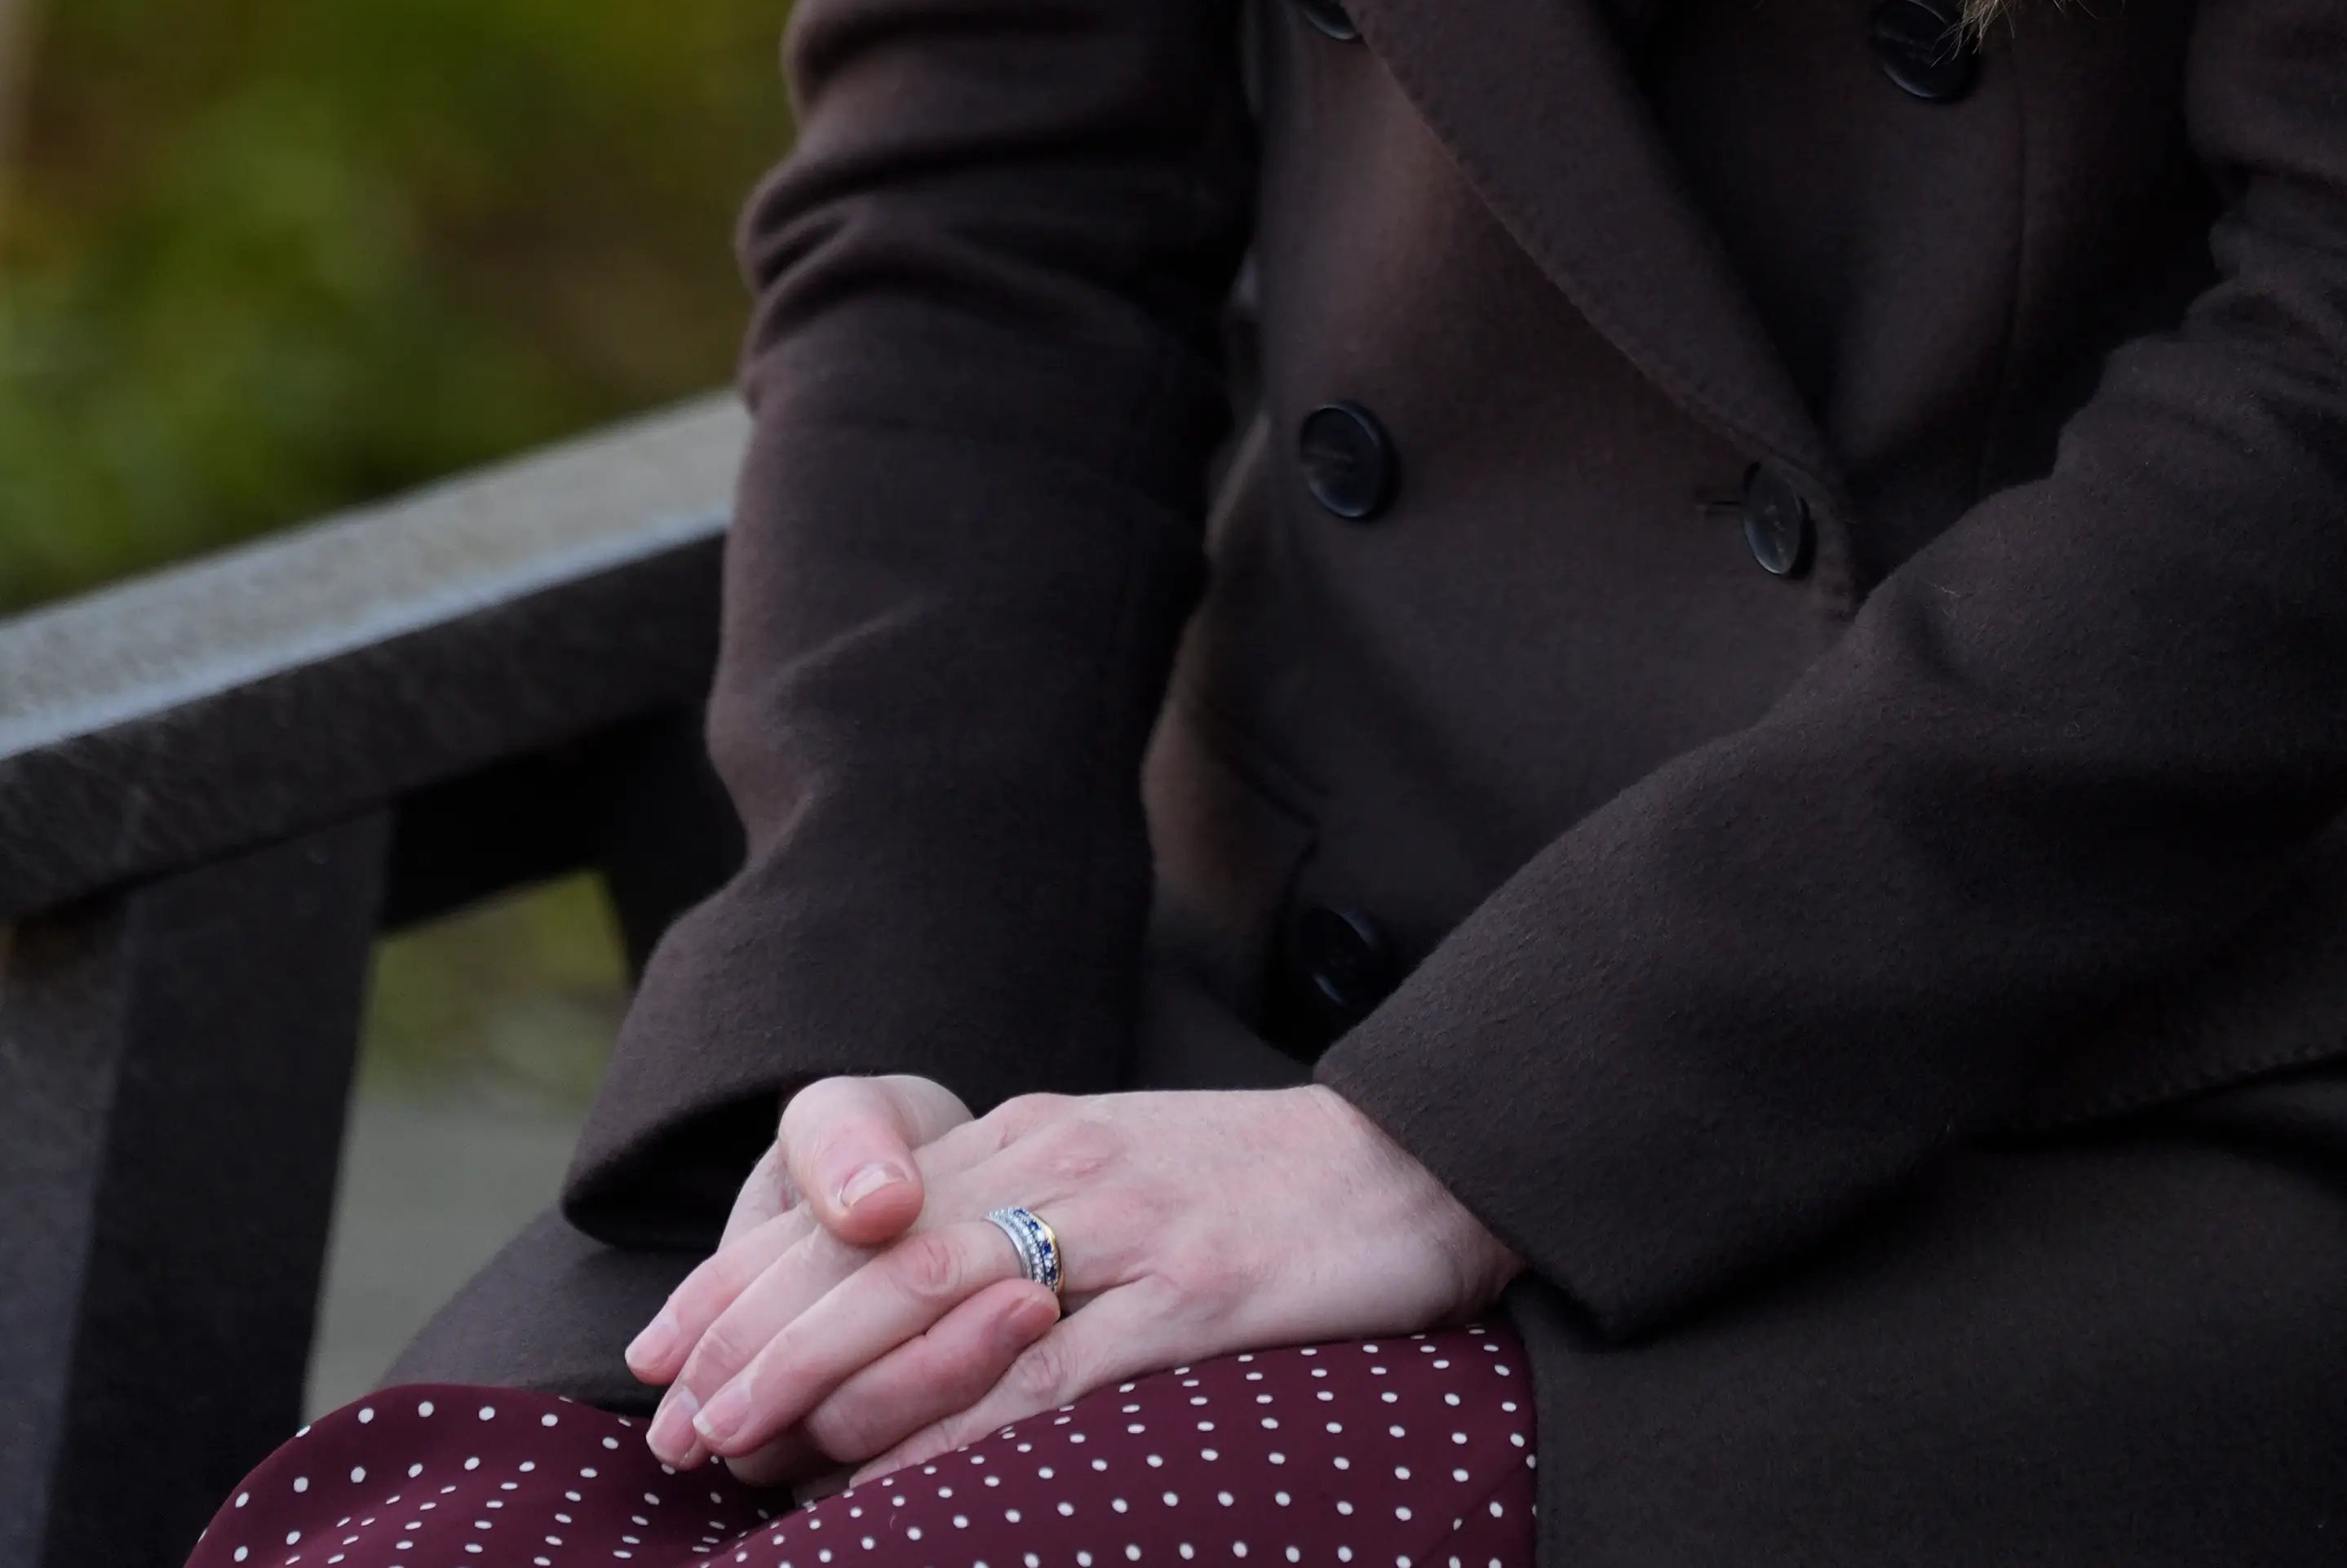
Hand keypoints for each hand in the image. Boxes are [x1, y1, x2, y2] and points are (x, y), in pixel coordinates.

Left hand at [635, 1077, 1514, 1487]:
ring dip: (822, 1383)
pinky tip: (891, 1482)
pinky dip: (953, 1430)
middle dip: (751, 1339)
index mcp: (1032, 1135)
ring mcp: (1122, 1230)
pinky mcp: (1188, 1299)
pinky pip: (1044, 1376)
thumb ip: (1009, 1231)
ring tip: (739, 1443)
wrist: (1414, 1161)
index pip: (854, 1208)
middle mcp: (1057, 1164)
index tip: (661, 1353)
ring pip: (933, 1304)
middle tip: (669, 1422)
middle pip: (868, 1253)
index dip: (745, 1279)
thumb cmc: (1256, 1191)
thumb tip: (884, 1325)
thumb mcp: (1112, 1184)